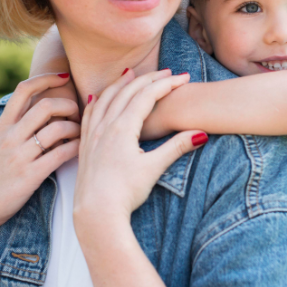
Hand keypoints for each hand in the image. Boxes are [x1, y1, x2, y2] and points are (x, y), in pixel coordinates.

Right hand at [0, 73, 81, 236]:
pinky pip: (60, 155)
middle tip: (77, 112)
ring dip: (75, 128)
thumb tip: (27, 111)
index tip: (63, 77)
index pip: (23, 91)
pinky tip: (78, 149)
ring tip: (79, 133)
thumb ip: (9, 128)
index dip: (46, 79)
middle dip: (68, 105)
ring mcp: (20, 156)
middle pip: (46, 106)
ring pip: (57, 129)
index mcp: (2, 127)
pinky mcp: (30, 175)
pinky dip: (74, 148)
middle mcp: (11, 137)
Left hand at [74, 69, 206, 230]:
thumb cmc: (125, 193)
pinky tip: (97, 97)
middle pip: (128, 91)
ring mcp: (93, 134)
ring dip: (121, 84)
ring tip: (131, 74)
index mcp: (123, 128)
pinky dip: (97, 100)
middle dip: (149, 79)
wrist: (96, 213)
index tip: (183, 78)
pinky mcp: (86, 145)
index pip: (147, 96)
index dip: (167, 84)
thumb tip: (201, 133)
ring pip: (106, 98)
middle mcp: (106, 126)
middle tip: (166, 72)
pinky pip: (90, 114)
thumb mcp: (153, 168)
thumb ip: (176, 147)